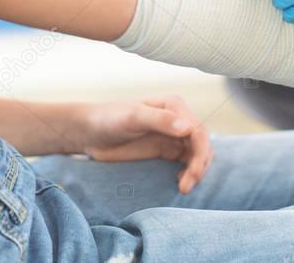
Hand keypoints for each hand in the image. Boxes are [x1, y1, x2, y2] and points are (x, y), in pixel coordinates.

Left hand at [79, 95, 213, 193]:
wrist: (91, 132)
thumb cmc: (109, 119)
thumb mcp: (132, 117)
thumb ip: (160, 120)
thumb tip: (188, 128)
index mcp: (174, 106)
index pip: (198, 130)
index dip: (200, 152)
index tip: (192, 174)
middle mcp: (178, 118)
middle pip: (202, 143)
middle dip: (200, 164)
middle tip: (186, 187)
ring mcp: (174, 135)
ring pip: (198, 153)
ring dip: (197, 170)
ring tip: (184, 187)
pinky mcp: (167, 149)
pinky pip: (188, 161)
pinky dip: (190, 172)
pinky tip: (180, 182)